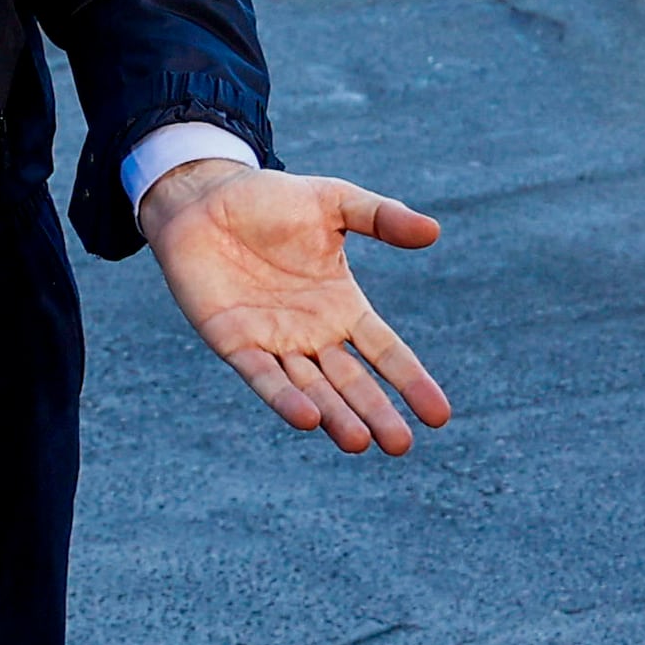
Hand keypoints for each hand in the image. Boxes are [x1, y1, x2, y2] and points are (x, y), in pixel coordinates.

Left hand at [137, 161, 449, 456]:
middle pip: (351, 382)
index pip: (385, 351)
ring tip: (359, 442)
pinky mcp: (234, 341)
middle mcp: (312, 333)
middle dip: (376, 414)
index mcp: (342, 305)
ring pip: (311, 388)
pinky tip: (307, 419)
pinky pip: (263, 376)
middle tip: (401, 446)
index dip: (410, 381)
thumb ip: (382, 217)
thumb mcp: (335, 202)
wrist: (205, 198)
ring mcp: (273, 341)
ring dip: (334, 417)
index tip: (439, 416)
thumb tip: (434, 232)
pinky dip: (284, 399)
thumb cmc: (272, 200)